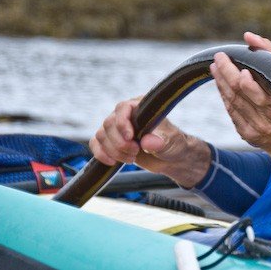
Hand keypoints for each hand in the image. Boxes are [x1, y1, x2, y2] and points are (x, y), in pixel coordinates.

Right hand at [89, 98, 210, 187]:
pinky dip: (101, 154)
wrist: (171, 158)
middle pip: (109, 124)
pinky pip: (96, 144)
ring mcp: (118, 128)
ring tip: (131, 158)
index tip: (130, 138)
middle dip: (119, 142)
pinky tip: (112, 162)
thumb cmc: (174, 144)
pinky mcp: (112, 141)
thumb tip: (147, 142)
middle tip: (135, 152)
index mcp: (142, 107)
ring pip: (101, 135)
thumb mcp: (172, 142)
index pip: (123, 108)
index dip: (122, 123)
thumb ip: (160, 141)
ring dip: (113, 150)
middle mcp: (127, 114)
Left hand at [210, 32, 270, 165]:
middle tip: (219, 58)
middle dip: (226, 73)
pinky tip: (221, 85)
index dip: (244, 80)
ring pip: (232, 102)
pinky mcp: (247, 134)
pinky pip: (232, 112)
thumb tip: (249, 36)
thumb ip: (269, 54)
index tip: (237, 64)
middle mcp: (267, 118)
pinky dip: (225, 96)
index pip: (257, 92)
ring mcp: (255, 128)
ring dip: (221, 82)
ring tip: (216, 67)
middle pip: (239, 94)